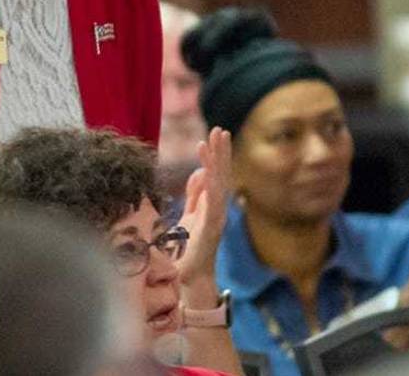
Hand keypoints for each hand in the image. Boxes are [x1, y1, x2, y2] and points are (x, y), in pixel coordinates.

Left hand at [176, 127, 231, 290]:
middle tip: (220, 129)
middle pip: (221, 175)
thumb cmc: (187, 252)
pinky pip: (212, 200)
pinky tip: (208, 167)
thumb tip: (198, 172)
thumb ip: (194, 196)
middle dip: (221, 152)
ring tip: (218, 139)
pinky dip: (211, 183)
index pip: (213, 176)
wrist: (189, 279)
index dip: (213, 157)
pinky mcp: (211, 226)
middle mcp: (217, 209)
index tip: (211, 137)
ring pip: (219, 182)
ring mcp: (216, 217)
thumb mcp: (187, 217)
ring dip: (218, 160)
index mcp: (210, 206)